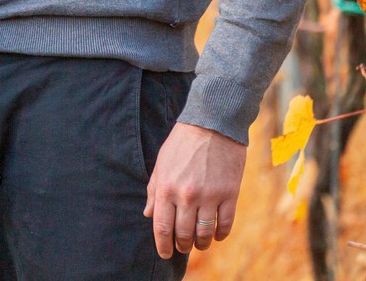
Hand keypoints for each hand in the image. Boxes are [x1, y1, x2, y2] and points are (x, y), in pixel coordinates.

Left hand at [144, 122, 246, 257]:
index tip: (164, 253)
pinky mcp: (229, 195)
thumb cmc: (182, 143)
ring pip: (205, 234)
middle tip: (182, 247)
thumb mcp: (161, 163)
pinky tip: (217, 235)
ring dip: (201, 243)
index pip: (162, 226)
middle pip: (183, 234)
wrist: (211, 125)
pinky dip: (220, 234)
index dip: (162, 244)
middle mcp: (187, 195)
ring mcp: (209, 197)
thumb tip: (148, 214)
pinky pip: (225, 225)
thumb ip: (154, 189)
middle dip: (181, 245)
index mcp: (166, 187)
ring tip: (199, 244)